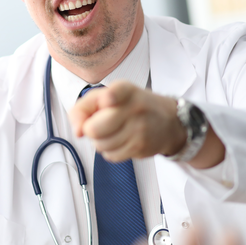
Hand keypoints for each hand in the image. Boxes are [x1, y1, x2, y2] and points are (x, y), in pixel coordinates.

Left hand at [68, 81, 186, 161]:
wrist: (168, 121)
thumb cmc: (130, 106)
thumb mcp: (107, 95)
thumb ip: (83, 108)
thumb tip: (77, 132)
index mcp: (124, 90)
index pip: (115, 92)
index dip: (108, 98)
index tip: (107, 101)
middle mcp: (133, 108)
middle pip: (94, 130)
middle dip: (91, 130)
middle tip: (100, 124)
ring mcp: (139, 129)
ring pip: (100, 145)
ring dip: (100, 142)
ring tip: (112, 131)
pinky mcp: (141, 148)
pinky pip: (111, 156)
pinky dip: (110, 151)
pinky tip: (121, 140)